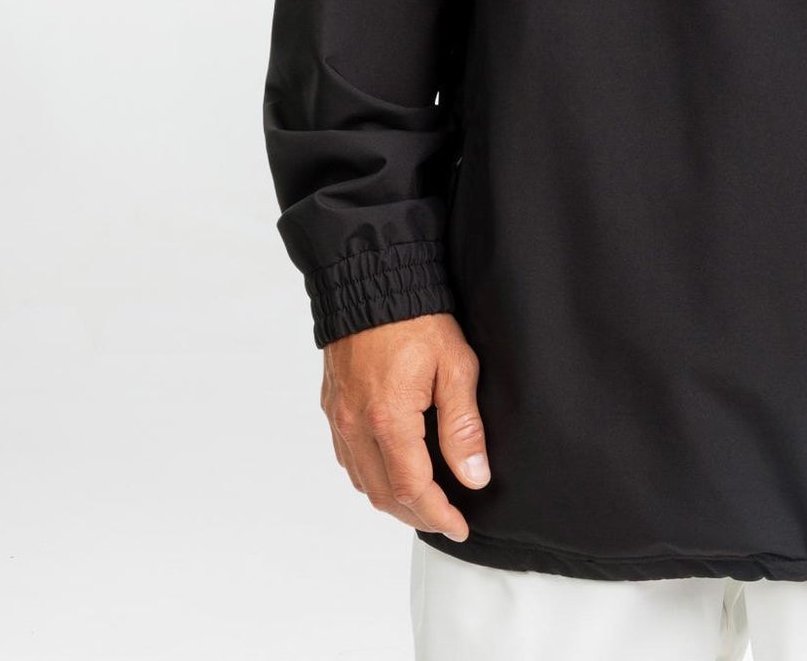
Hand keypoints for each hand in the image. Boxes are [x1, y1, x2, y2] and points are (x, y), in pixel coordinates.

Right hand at [320, 311, 490, 541]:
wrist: (372, 281)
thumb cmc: (418, 318)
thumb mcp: (456, 365)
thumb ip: (464, 426)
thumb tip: (474, 476)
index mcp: (388, 419)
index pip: (412, 490)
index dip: (438, 515)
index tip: (460, 526)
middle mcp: (356, 426)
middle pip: (383, 496)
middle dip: (417, 514)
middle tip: (447, 518)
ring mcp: (339, 418)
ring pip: (362, 481)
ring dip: (392, 500)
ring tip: (424, 502)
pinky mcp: (332, 407)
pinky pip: (348, 458)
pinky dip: (371, 476)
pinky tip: (391, 471)